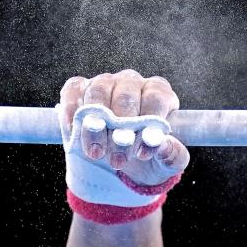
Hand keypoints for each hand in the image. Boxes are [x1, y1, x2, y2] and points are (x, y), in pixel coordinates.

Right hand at [58, 69, 189, 188]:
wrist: (117, 163)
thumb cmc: (146, 156)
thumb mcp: (165, 163)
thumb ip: (173, 156)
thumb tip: (162, 146)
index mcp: (160, 94)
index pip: (156, 98)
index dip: (149, 123)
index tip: (142, 152)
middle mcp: (133, 82)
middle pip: (126, 96)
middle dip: (121, 131)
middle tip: (118, 160)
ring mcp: (106, 82)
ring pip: (99, 92)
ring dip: (96, 126)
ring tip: (97, 153)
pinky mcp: (81, 88)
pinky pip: (75, 89)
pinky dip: (73, 109)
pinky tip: (74, 131)